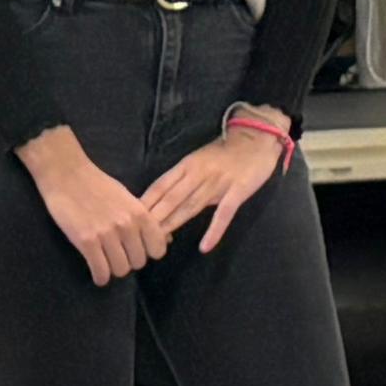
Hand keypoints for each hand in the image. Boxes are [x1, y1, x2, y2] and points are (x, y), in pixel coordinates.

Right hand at [20, 128, 166, 284]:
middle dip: (128, 261)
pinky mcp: (86, 241)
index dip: (147, 252)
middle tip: (116, 254)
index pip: (158, 249)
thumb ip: (144, 220)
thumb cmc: (97, 184)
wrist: (66, 174)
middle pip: (138, 263)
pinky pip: (101, 272)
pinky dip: (100, 276)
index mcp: (140, 213)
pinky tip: (96, 272)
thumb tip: (167, 239)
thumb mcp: (127, 198)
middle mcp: (127, 225)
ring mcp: (106, 234)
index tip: (136, 249)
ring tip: (105, 261)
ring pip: (120, 270)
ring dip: (113, 269)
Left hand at [133, 115, 293, 256]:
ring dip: (173, 224)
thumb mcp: (199, 160)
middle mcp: (199, 173)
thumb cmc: (226, 152)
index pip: (160, 186)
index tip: (128, 220)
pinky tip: (204, 247)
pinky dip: (214, 231)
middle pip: (171, 198)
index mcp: (187, 165)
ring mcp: (218, 183)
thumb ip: (183, 180)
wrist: (257, 138)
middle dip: (153, 218)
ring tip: (158, 242)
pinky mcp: (238, 192)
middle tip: (136, 237)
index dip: (144, 204)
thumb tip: (160, 201)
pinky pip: (224, 214)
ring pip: (191, 206)